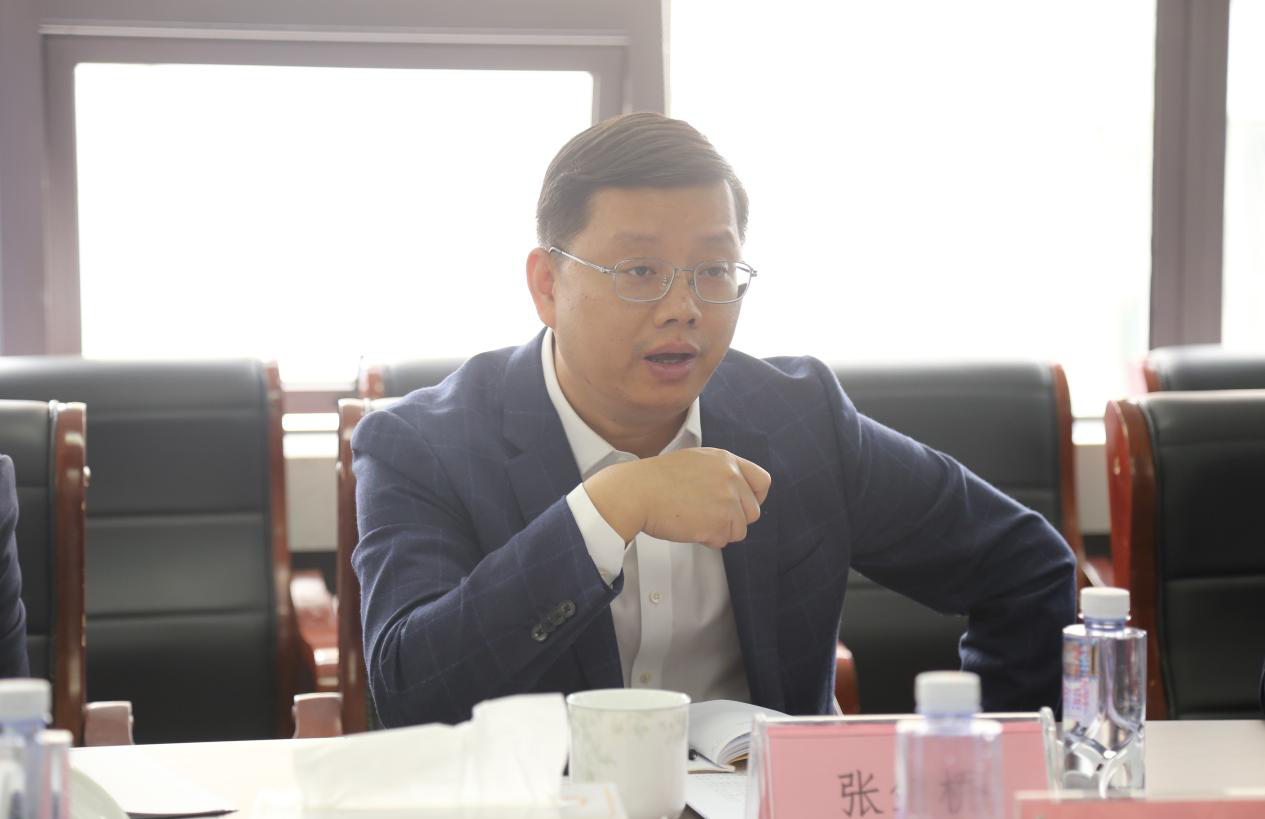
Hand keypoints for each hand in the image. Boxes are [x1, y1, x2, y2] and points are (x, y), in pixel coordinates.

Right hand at [583, 447, 770, 548]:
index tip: (741, 506)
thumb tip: (735, 495)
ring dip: (720, 531)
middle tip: (708, 517)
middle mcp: (731, 478)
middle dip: (733, 519)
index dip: (755, 498)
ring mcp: (727, 500)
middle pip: (753, 511)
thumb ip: (719, 474)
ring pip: (739, 530)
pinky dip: (707, 540)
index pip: (762, 481)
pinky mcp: (719, 522)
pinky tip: (689, 526)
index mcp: (726, 460)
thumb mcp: (695, 462)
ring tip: (694, 520)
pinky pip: (722, 541)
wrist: (638, 491)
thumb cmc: (657, 480)